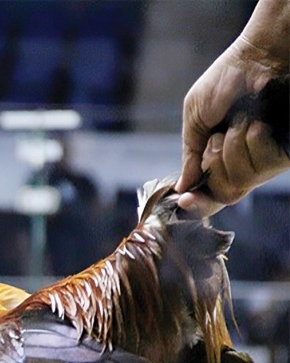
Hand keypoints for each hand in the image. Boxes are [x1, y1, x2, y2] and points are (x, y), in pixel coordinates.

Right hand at [177, 35, 289, 216]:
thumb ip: (190, 155)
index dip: (196, 203)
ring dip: (231, 150)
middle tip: (216, 138)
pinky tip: (255, 123)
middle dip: (213, 165)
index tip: (182, 200)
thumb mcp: (194, 119)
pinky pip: (260, 168)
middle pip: (223, 195)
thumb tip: (181, 187)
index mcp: (219, 158)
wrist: (258, 60)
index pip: (209, 194)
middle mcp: (244, 164)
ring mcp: (264, 161)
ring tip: (238, 122)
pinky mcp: (281, 154)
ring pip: (240, 183)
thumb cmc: (225, 82)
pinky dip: (250, 142)